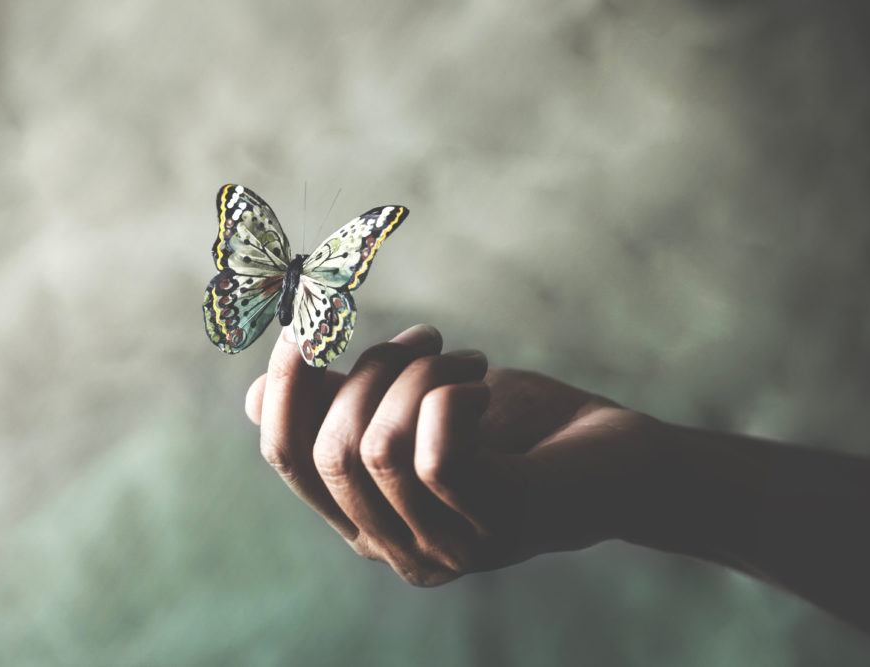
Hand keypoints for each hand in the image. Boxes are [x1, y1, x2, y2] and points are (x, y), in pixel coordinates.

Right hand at [245, 324, 658, 586]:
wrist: (617, 460)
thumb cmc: (515, 428)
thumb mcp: (413, 406)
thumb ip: (343, 404)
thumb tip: (252, 397)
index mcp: (367, 518)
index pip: (289, 460)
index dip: (285, 386)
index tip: (304, 322)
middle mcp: (397, 548)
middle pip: (329, 451)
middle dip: (370, 371)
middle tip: (429, 340)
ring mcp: (448, 547)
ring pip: (379, 450)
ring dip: (419, 378)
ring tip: (467, 359)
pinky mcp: (497, 528)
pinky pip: (436, 457)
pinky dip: (451, 397)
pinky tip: (485, 388)